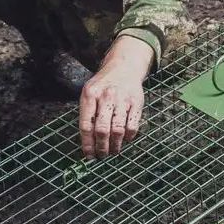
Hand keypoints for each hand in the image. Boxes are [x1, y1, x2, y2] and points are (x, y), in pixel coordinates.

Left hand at [79, 36, 153, 157]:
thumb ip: (87, 114)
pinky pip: (132, 126)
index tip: (89, 155)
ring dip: (115, 145)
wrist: (123, 67)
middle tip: (102, 155)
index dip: (87, 144)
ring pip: (117, 130)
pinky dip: (129, 137)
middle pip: (102, 129)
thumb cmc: (103, 85)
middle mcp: (106, 96)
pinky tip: (125, 140)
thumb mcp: (89, 93)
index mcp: (90, 95)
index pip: (86, 125)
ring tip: (113, 151)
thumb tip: (88, 143)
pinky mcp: (137, 102)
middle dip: (101, 147)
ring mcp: (122, 99)